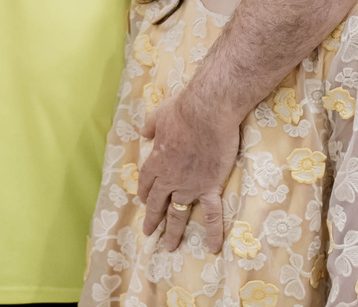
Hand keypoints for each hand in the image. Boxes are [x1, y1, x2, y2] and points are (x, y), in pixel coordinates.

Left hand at [137, 91, 239, 252]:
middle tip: (148, 232)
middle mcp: (169, 178)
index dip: (145, 193)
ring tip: (168, 247)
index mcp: (156, 161)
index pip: (147, 182)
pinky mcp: (210, 187)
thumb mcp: (158, 116)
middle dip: (152, 218)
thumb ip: (150, 127)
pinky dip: (212, 232)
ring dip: (172, 232)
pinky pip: (211, 214)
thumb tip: (144, 133)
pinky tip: (212, 247)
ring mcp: (189, 186)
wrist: (207, 112)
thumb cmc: (182, 111)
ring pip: (178, 214)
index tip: (144, 201)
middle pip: (158, 203)